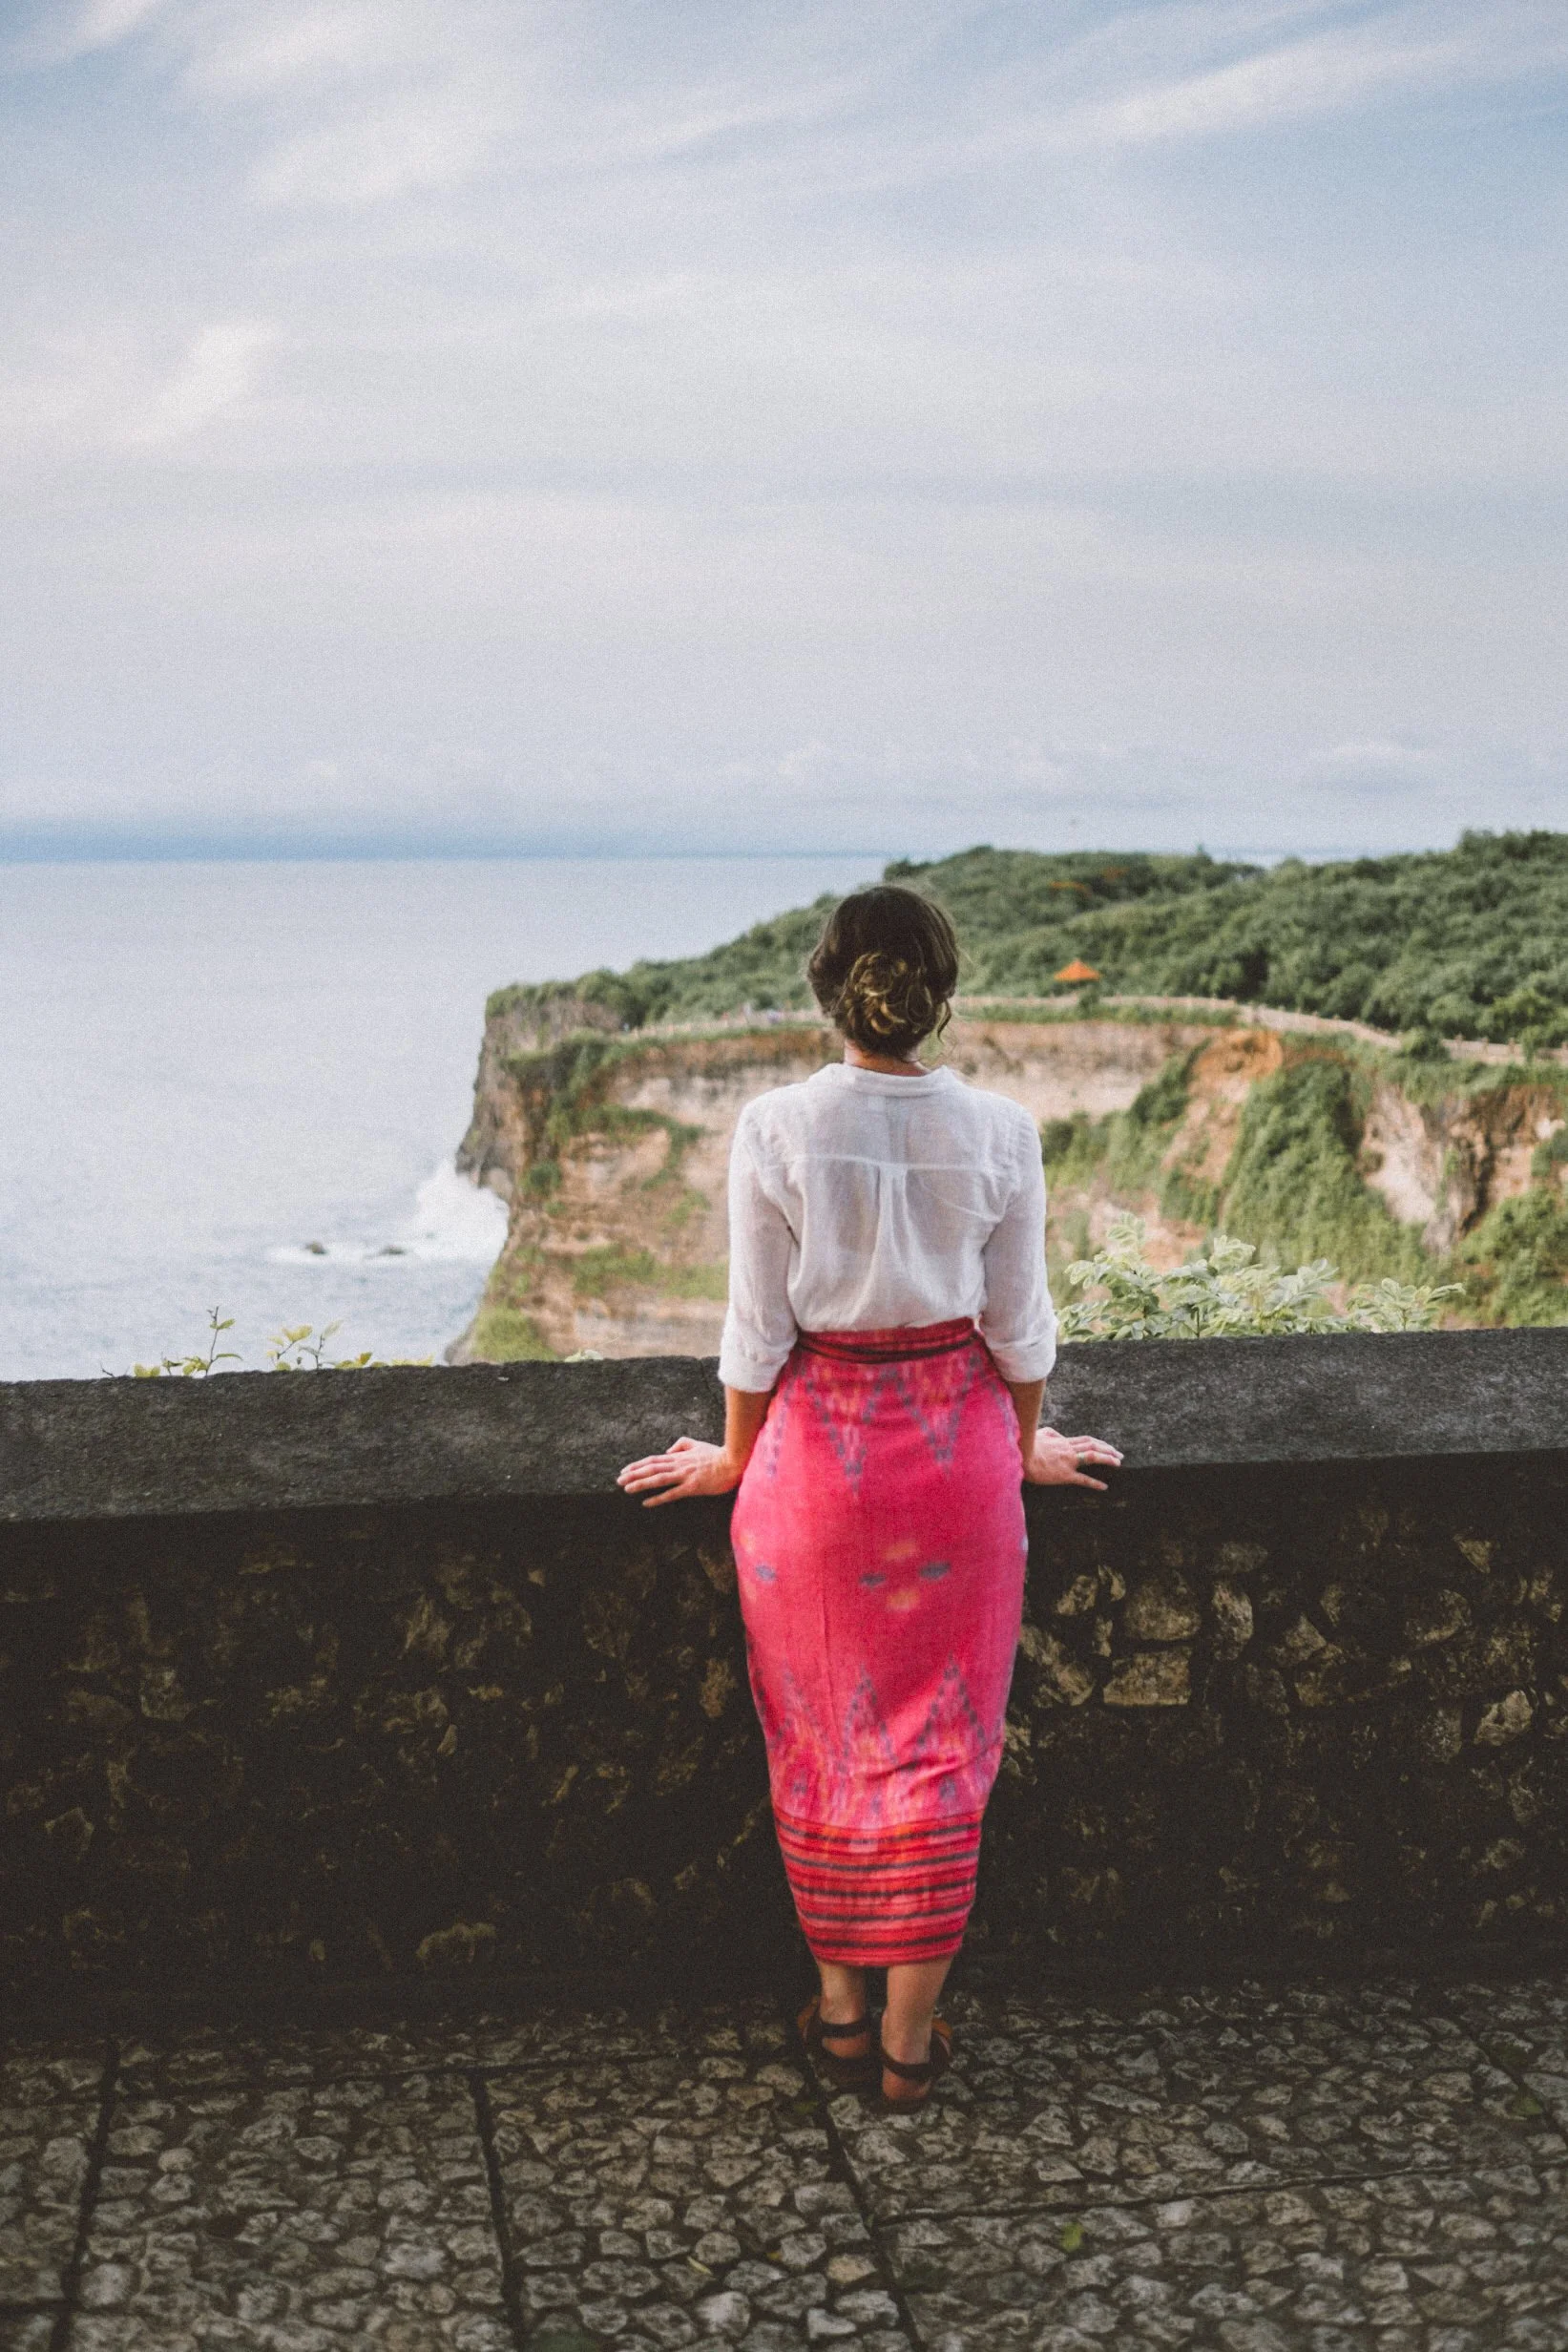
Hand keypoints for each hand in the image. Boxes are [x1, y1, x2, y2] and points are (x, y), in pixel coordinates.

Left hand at [616, 1436, 746, 1507]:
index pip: (654, 1459)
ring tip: (626, 1488)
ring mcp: (685, 1476)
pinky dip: (658, 1498)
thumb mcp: (698, 1444)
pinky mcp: (693, 1487)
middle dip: (633, 1474)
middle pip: (651, 1468)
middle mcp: (679, 1465)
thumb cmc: (717, 1455)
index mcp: (679, 1456)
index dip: (638, 1464)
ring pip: (658, 1479)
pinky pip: (672, 1493)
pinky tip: (646, 1503)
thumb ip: (682, 1444)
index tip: (625, 1470)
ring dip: (641, 1484)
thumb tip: (667, 1450)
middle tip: (618, 1480)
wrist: (734, 1462)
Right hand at [1022, 1428, 1122, 1489]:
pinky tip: (1104, 1487)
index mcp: (1063, 1442)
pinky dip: (1095, 1483)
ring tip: (1118, 1463)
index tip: (1108, 1446)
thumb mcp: (1039, 1435)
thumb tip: (1057, 1434)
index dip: (1100, 1442)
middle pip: (1094, 1446)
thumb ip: (1051, 1434)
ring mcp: (1068, 1461)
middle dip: (1109, 1449)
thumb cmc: (1026, 1445)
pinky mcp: (1064, 1475)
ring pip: (1093, 1457)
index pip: (1086, 1440)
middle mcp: (1069, 1449)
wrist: (1021, 1456)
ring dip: (1107, 1459)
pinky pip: (1083, 1479)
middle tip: (1120, 1454)